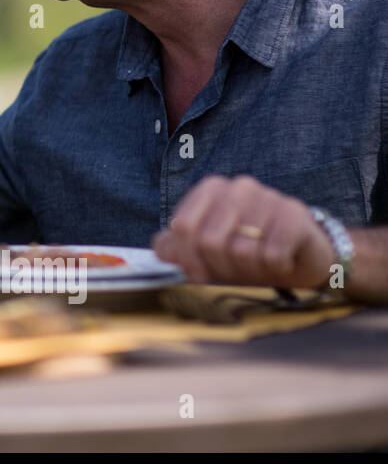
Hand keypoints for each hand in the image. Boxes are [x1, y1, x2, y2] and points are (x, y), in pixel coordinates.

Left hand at [153, 175, 337, 289]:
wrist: (302, 255)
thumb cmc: (249, 251)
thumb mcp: (208, 249)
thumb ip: (178, 246)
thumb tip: (160, 250)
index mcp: (210, 189)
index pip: (183, 227)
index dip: (186, 259)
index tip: (197, 276)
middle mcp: (237, 187)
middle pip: (208, 240)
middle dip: (219, 267)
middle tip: (234, 272)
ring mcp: (267, 196)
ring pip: (240, 250)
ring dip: (248, 271)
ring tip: (258, 266)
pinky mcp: (293, 215)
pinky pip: (271, 255)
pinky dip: (273, 269)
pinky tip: (280, 262)